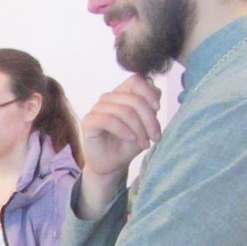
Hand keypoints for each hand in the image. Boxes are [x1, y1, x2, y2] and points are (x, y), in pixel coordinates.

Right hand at [78, 74, 160, 214]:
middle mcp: (108, 99)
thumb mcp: (145, 126)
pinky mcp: (88, 121)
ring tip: (144, 143)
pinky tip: (130, 139)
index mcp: (122, 95)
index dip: (149, 93)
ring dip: (138, 128)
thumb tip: (156, 90)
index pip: (135, 80)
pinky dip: (123, 130)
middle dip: (149, 119)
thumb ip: (150, 107)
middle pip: (134, 99)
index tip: (158, 109)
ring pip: (123, 110)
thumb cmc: (127, 145)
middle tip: (155, 137)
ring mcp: (97, 109)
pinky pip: (109, 120)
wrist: (111, 165)